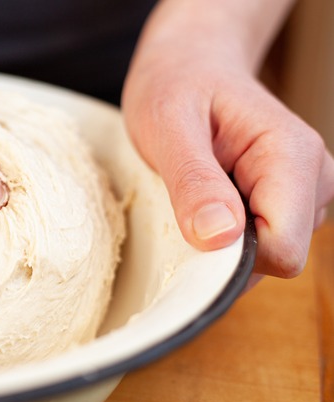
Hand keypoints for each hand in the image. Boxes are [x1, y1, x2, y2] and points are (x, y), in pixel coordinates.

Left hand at [123, 39, 333, 281]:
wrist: (187, 65)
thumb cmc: (175, 86)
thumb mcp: (168, 124)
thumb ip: (194, 181)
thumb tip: (219, 236)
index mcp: (292, 153)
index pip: (284, 247)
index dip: (231, 256)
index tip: (189, 229)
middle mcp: (313, 176)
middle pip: (278, 257)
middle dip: (225, 249)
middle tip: (184, 202)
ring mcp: (304, 193)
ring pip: (268, 257)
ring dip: (222, 241)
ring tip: (195, 193)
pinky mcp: (286, 204)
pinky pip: (258, 246)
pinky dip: (225, 236)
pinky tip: (206, 201)